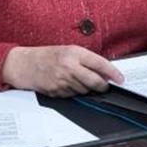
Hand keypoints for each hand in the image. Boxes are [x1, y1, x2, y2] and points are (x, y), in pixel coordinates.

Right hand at [0, 45, 124, 96]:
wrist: (25, 65)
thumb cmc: (47, 56)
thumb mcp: (68, 50)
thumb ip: (86, 59)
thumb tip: (104, 71)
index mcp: (74, 53)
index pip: (100, 64)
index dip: (113, 73)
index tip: (120, 79)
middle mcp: (69, 67)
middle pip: (95, 82)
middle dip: (103, 86)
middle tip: (105, 86)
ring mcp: (63, 81)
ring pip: (85, 90)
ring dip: (87, 88)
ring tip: (77, 80)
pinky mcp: (57, 91)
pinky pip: (73, 95)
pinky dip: (74, 92)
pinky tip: (67, 84)